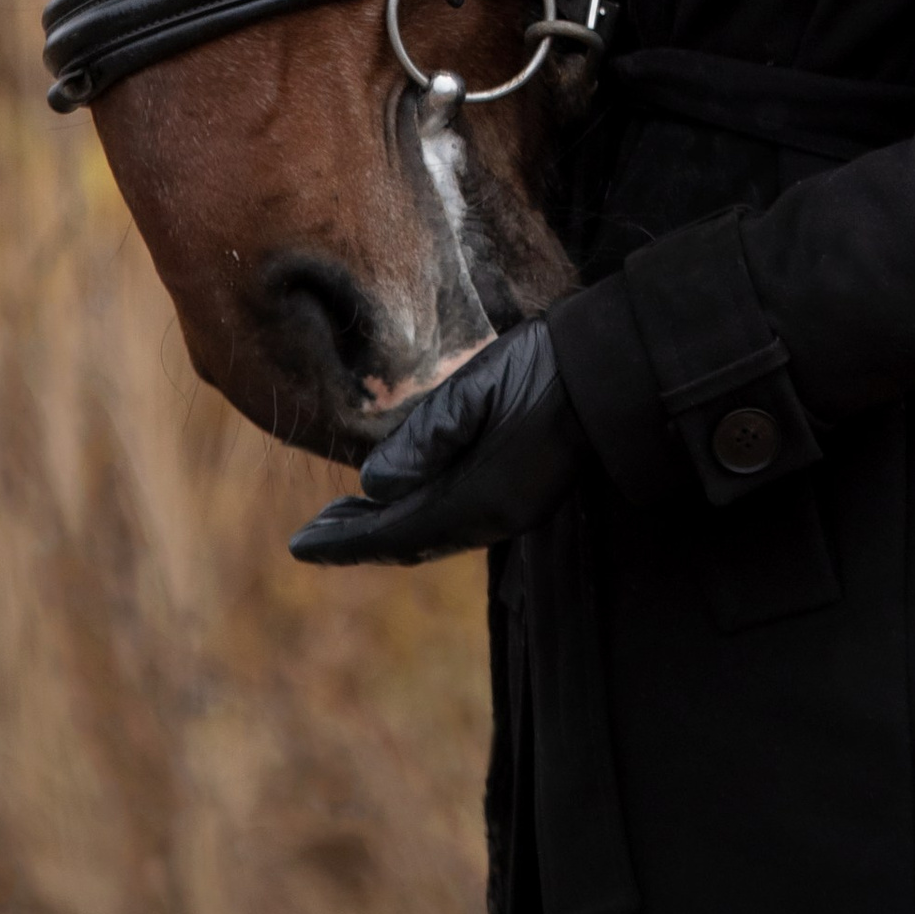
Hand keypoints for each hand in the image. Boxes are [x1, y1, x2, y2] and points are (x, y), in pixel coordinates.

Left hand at [291, 317, 582, 566]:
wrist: (615, 369)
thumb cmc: (545, 367)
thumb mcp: (478, 388)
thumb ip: (425, 437)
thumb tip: (372, 483)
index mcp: (480, 496)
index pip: (395, 531)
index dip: (345, 542)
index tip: (299, 546)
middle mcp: (493, 515)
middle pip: (411, 540)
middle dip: (359, 538)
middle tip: (311, 538)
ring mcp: (513, 508)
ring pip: (433, 532)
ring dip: (387, 528)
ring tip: (346, 518)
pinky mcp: (524, 493)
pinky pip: (456, 520)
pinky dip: (418, 517)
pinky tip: (404, 499)